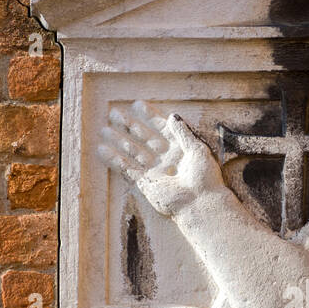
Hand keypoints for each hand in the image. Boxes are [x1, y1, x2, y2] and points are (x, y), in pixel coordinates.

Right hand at [98, 102, 224, 217]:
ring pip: (132, 152)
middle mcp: (165, 158)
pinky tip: (103, 150)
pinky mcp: (145, 183)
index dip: (149, 116)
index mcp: (179, 148)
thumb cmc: (205, 178)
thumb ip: (183, 133)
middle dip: (129, 126)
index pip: (161, 128)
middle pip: (143, 138)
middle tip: (113, 113)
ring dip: (118, 141)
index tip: (136, 104)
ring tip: (104, 130)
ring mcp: (154, 170)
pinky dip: (115, 160)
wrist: (201, 203)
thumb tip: (172, 115)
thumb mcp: (198, 150)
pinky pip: (127, 169)